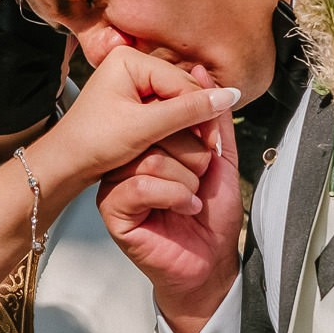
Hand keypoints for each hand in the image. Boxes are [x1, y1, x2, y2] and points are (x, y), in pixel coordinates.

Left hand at [31, 48, 239, 193]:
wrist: (65, 164)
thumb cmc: (91, 142)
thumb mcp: (143, 128)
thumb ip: (187, 111)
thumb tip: (228, 96)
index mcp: (129, 59)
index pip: (181, 81)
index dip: (202, 109)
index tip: (215, 138)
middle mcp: (132, 64)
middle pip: (181, 89)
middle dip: (197, 117)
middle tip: (211, 146)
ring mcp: (133, 82)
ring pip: (176, 101)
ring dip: (189, 125)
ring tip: (200, 149)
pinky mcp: (134, 101)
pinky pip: (165, 110)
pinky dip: (176, 128)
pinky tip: (182, 144)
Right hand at [97, 65, 242, 332]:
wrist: (211, 261)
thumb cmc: (212, 215)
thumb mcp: (220, 156)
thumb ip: (211, 117)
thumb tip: (198, 71)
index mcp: (147, 144)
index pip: (160, 112)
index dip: (191, 126)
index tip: (209, 148)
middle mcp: (126, 161)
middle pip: (153, 132)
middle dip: (192, 156)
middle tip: (202, 178)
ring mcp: (116, 185)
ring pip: (149, 159)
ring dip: (186, 180)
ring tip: (193, 196)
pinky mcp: (114, 211)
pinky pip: (140, 186)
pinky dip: (174, 196)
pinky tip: (185, 207)